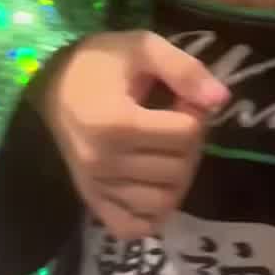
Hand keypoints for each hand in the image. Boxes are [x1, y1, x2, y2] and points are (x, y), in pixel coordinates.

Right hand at [33, 32, 228, 235]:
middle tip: (176, 121)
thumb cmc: (99, 61)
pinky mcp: (91, 201)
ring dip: (177, 177)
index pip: (186, 134)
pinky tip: (153, 183)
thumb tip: (221, 100)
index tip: (182, 98)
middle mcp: (103, 162)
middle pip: (178, 168)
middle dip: (190, 144)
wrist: (52, 81)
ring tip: (165, 150)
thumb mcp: (142, 46)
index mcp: (116, 123)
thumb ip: (184, 69)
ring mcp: (96, 186)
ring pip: (163, 201)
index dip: (197, 112)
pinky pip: (133, 228)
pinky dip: (151, 213)